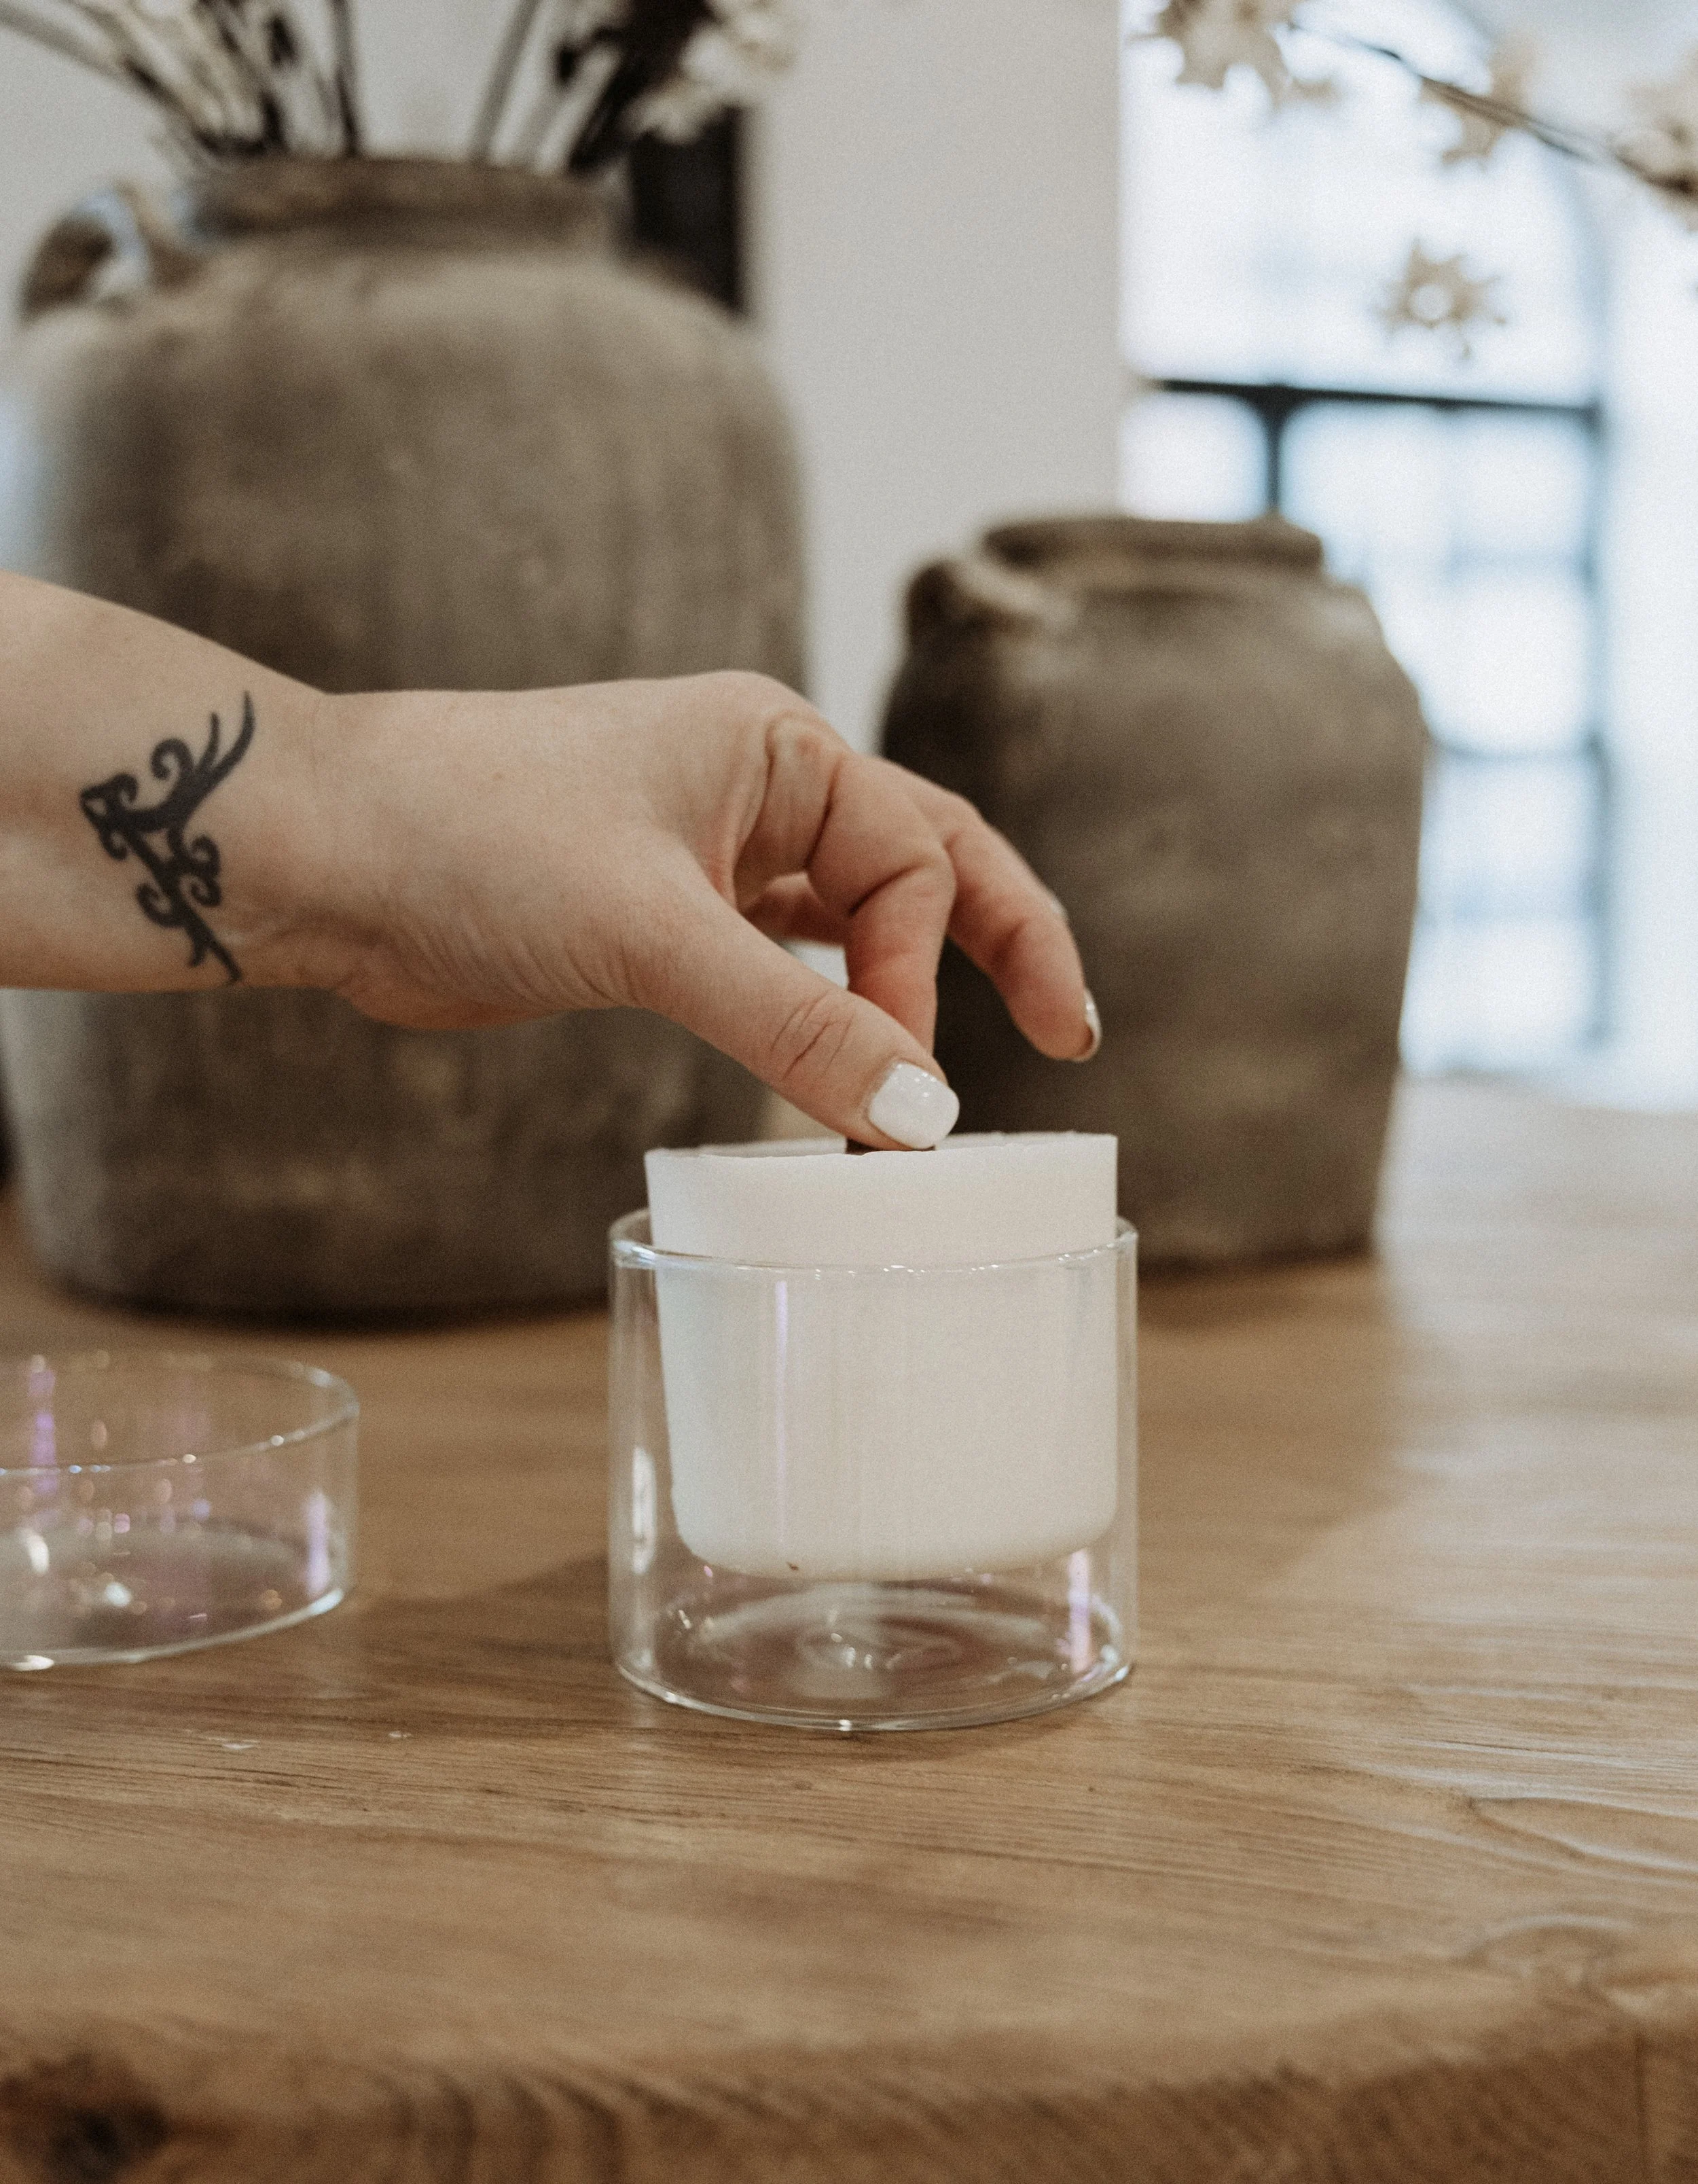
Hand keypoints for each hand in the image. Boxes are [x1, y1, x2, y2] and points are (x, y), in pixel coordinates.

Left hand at [307, 672, 1095, 1147]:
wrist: (326, 853)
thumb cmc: (472, 838)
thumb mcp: (651, 932)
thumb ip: (792, 1023)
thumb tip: (920, 1115)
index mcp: (775, 745)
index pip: (913, 863)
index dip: (921, 979)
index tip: (896, 1085)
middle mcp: (757, 787)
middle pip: (926, 863)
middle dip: (1003, 943)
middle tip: (1071, 1035)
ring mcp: (710, 851)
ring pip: (857, 915)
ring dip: (914, 985)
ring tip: (979, 1060)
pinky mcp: (663, 917)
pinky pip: (784, 960)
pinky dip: (831, 1009)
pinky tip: (858, 1054)